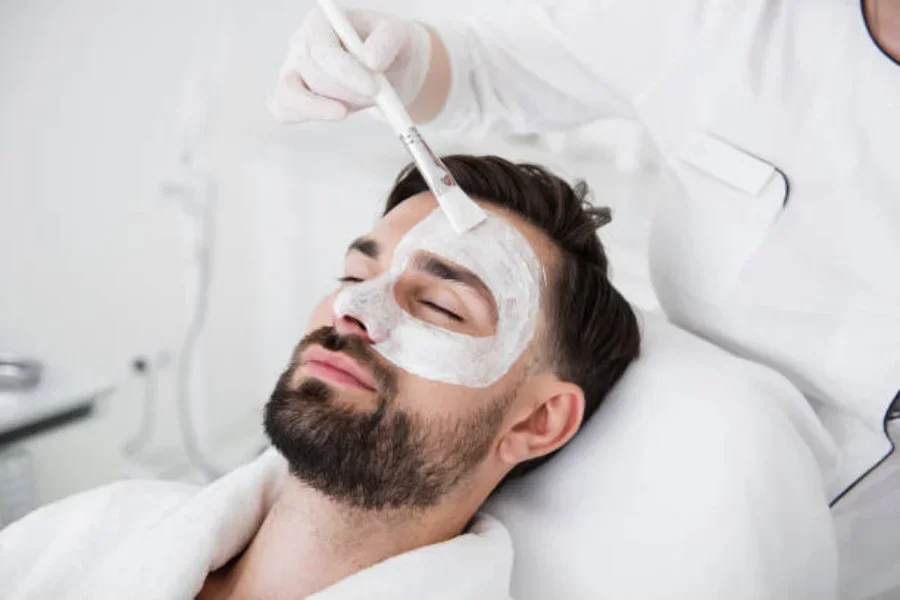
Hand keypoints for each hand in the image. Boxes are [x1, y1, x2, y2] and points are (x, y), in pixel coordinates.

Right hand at [268, 7, 431, 122]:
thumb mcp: (398, 35)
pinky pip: (283, 110)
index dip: (347, 73)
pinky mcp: (292, 95)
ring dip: (334, 106)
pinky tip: (335, 113)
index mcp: (321, 22)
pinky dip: (307, 116)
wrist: (391, 72)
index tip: (373, 88)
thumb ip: (387, 40)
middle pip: (314, 76)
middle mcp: (301, 44)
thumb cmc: (389, 48)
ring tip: (363, 101)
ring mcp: (293, 70)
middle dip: (349, 92)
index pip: (323, 51)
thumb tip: (370, 59)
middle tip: (377, 95)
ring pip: (296, 96)